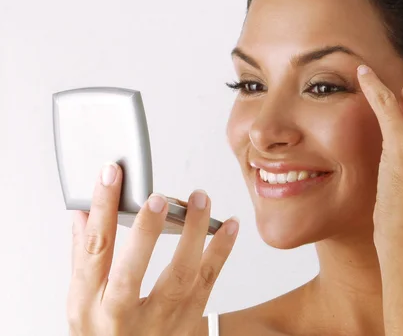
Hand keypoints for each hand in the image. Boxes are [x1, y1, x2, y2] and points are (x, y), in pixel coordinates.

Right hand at [67, 162, 238, 335]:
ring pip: (180, 276)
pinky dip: (221, 251)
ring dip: (193, 233)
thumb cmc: (104, 334)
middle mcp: (121, 315)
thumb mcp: (81, 302)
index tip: (111, 174)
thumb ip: (83, 257)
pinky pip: (208, 282)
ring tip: (200, 199)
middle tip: (157, 197)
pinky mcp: (187, 321)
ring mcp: (158, 321)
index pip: (95, 249)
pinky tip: (230, 225)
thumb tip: (82, 212)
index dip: (102, 208)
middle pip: (132, 272)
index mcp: (88, 304)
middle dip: (145, 232)